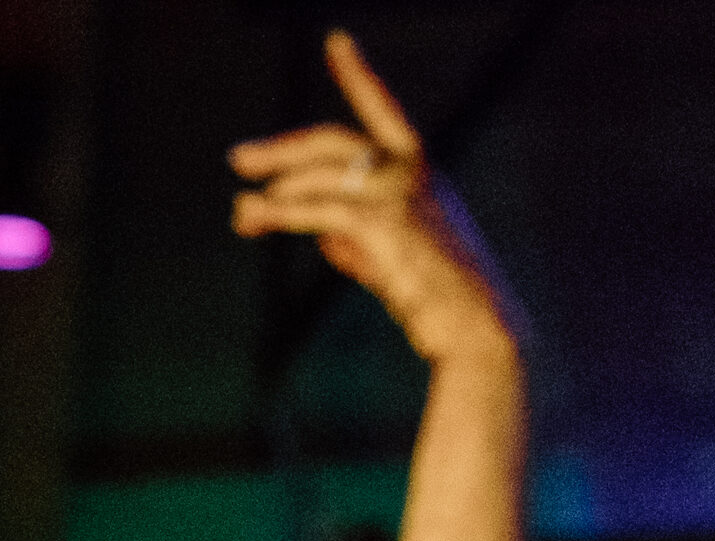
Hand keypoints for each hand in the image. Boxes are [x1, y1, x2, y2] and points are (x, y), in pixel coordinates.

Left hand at [230, 30, 518, 364]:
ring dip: (273, 196)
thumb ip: (355, 236)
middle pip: (331, 142)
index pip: (383, 108)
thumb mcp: (393, 255)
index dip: (357, 74)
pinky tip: (257, 217)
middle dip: (281, 150)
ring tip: (241, 213)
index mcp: (418, 167)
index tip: (336, 41)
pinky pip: (319, 211)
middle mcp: (409, 169)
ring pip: (318, 179)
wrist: (475, 325)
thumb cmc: (438, 298)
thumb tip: (317, 233)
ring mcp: (397, 192)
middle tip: (239, 159)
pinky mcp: (382, 223)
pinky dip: (284, 214)